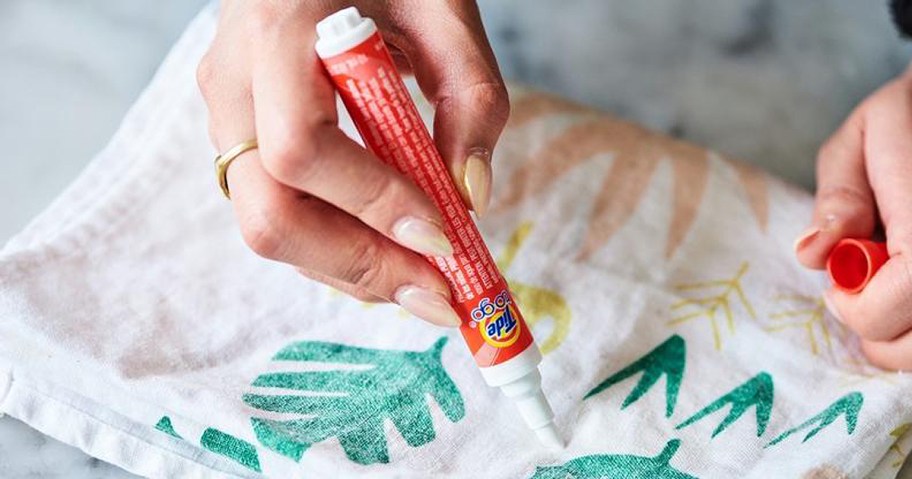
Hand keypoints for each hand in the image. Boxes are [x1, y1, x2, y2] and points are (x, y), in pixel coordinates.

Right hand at [198, 1, 508, 325]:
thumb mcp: (444, 7)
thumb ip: (471, 93)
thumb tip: (471, 197)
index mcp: (277, 30)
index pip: (302, 147)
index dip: (372, 204)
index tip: (443, 236)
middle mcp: (234, 81)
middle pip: (269, 212)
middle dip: (359, 266)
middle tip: (437, 294)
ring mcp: (227, 113)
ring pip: (268, 226)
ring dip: (351, 269)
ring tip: (424, 282)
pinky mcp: (241, 137)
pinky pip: (278, 211)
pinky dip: (335, 245)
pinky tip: (389, 250)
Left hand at [795, 69, 911, 369]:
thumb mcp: (864, 135)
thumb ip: (838, 197)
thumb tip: (814, 254)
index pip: (911, 288)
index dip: (865, 308)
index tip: (837, 291)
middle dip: (883, 336)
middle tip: (856, 303)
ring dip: (906, 340)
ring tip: (883, 300)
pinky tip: (905, 296)